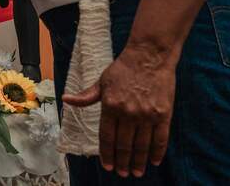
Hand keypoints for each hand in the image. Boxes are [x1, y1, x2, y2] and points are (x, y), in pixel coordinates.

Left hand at [63, 45, 174, 177]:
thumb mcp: (101, 81)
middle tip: (122, 173)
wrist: (149, 56)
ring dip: (139, 161)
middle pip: (124, 145)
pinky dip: (157, 152)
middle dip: (122, 162)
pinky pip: (161, 139)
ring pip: (142, 145)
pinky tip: (154, 161)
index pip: (106, 137)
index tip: (107, 165)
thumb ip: (86, 96)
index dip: (107, 154)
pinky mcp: (163, 114)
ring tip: (136, 172)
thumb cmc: (123, 68)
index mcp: (110, 106)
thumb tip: (66, 100)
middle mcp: (128, 113)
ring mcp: (146, 114)